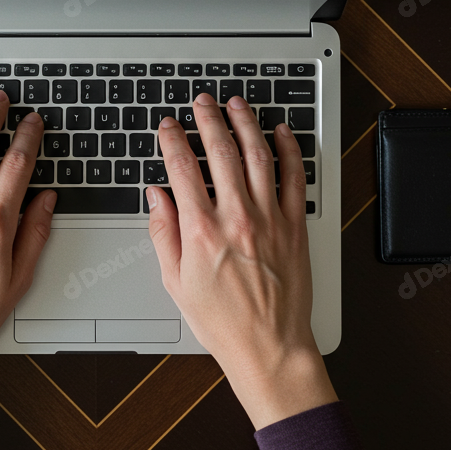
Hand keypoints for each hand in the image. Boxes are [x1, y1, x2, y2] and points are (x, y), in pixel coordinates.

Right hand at [146, 94, 336, 430]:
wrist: (269, 347)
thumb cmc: (222, 322)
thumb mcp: (175, 281)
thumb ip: (163, 233)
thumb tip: (155, 197)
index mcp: (202, 232)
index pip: (182, 169)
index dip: (172, 139)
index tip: (168, 126)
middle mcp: (237, 218)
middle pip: (221, 152)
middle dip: (208, 119)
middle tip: (202, 101)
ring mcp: (270, 219)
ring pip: (258, 155)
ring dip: (246, 123)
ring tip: (236, 104)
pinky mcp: (295, 227)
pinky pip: (295, 178)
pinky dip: (289, 150)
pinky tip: (281, 132)